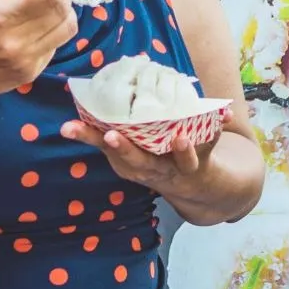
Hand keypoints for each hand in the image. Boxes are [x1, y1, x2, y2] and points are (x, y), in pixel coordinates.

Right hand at [0, 0, 77, 104]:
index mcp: (1, 19)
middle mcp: (18, 42)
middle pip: (61, 12)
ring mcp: (27, 61)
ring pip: (67, 30)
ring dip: (65, 13)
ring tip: (50, 7)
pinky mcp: (32, 73)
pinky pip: (55, 45)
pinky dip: (53, 31)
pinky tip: (38, 28)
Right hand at [56, 120, 223, 202]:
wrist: (204, 193)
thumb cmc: (160, 164)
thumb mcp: (132, 154)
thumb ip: (110, 130)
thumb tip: (82, 94)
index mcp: (133, 164)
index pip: (105, 149)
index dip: (86, 137)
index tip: (67, 127)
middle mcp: (154, 171)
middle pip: (137, 163)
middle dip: (123, 150)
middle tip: (110, 135)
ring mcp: (181, 170)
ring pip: (179, 163)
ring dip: (180, 151)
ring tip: (179, 136)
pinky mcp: (204, 165)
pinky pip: (211, 148)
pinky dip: (217, 131)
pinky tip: (222, 116)